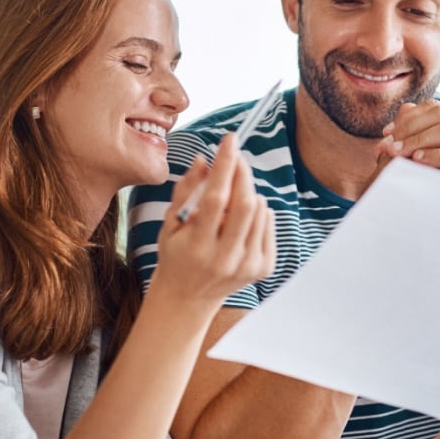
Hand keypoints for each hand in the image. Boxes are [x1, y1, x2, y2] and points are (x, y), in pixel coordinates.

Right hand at [149, 134, 275, 306]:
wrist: (189, 298)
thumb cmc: (176, 253)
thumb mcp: (170, 223)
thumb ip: (186, 190)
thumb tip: (205, 159)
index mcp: (197, 247)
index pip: (216, 199)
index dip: (224, 165)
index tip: (230, 140)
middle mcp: (225, 259)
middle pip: (244, 204)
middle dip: (242, 173)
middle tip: (236, 157)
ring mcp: (248, 266)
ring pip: (259, 211)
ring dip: (248, 192)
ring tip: (231, 198)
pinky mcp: (264, 268)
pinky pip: (268, 223)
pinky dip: (259, 210)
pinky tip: (242, 219)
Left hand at [381, 101, 439, 194]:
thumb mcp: (434, 160)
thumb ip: (421, 135)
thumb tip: (403, 108)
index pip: (439, 109)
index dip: (410, 118)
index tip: (386, 134)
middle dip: (411, 128)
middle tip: (388, 144)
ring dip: (421, 140)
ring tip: (398, 152)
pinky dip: (439, 156)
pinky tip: (418, 160)